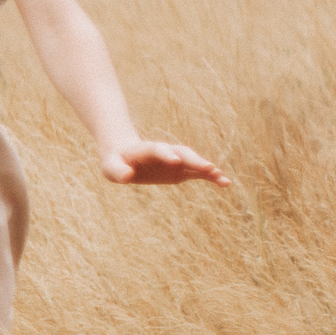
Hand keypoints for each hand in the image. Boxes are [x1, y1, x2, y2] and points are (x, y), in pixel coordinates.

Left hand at [102, 140, 231, 187]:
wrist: (125, 156)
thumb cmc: (116, 162)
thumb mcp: (111, 167)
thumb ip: (117, 171)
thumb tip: (126, 177)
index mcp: (147, 150)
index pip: (158, 150)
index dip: (166, 155)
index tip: (175, 162)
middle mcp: (165, 153)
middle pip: (182, 153)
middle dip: (194, 160)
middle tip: (208, 168)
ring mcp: (176, 161)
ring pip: (194, 162)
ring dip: (208, 170)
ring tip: (222, 179)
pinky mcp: (181, 170)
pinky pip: (199, 173)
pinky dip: (211, 177)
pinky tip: (225, 184)